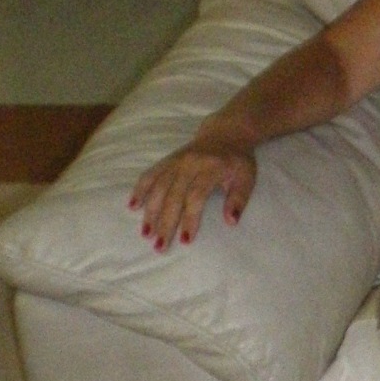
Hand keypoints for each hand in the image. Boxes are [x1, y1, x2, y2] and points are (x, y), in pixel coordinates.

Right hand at [129, 141, 256, 250]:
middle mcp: (189, 163)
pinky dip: (139, 190)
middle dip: (165, 223)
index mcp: (211, 167)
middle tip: (160, 246)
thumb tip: (231, 221)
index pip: (196, 196)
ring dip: (150, 212)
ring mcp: (175, 161)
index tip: (186, 241)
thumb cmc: (237, 161)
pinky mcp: (166, 161)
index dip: (190, 219)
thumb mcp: (246, 177)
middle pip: (173, 196)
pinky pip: (149, 175)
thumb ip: (239, 198)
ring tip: (146, 234)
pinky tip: (132, 206)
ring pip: (158, 187)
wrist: (224, 133)